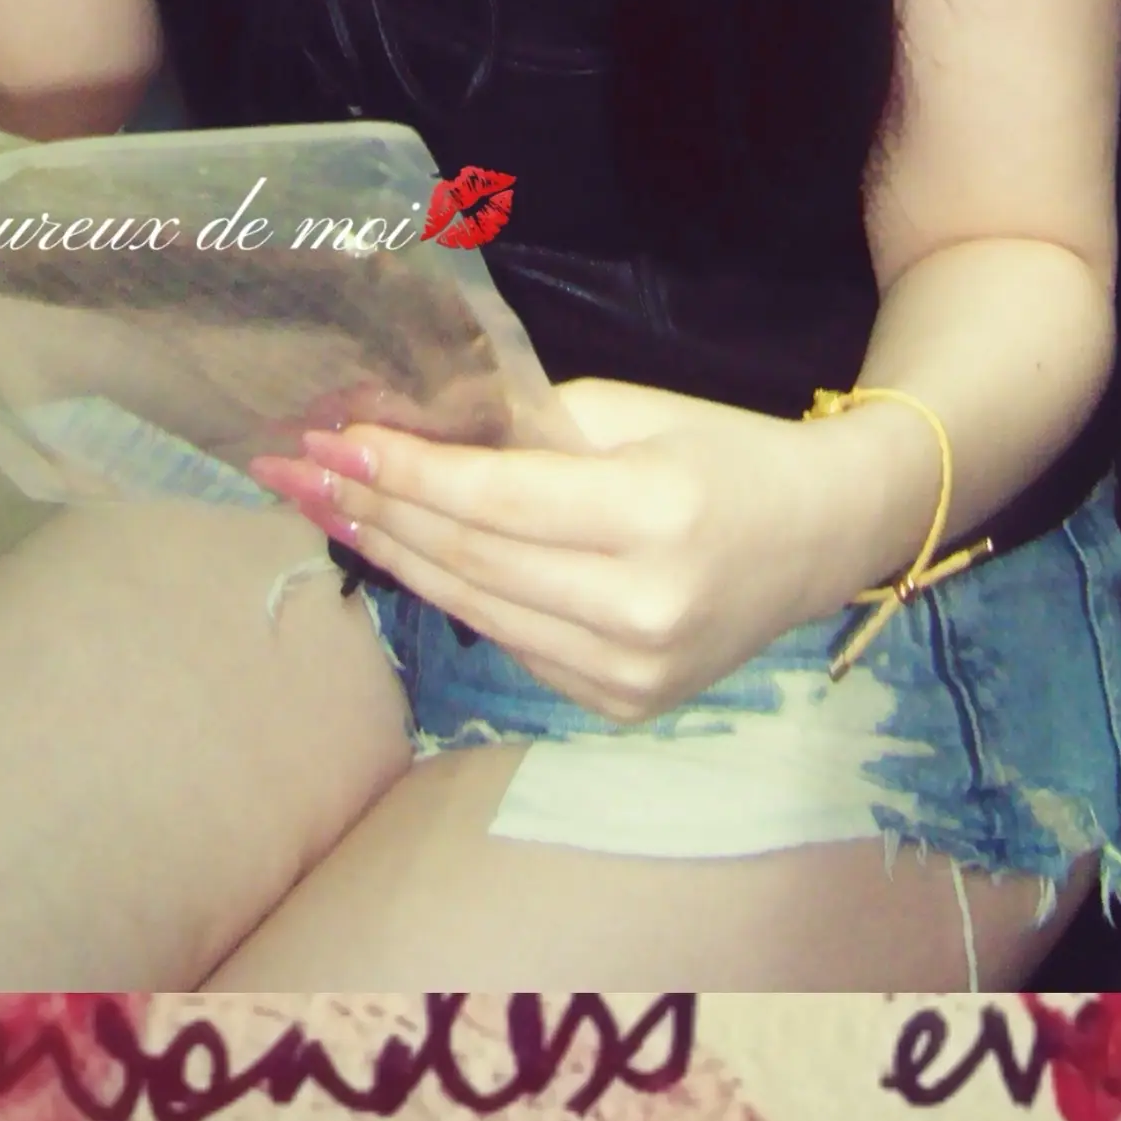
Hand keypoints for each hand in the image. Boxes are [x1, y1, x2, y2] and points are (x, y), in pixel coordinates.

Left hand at [249, 377, 856, 722]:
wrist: (823, 537)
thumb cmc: (725, 453)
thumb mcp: (634, 414)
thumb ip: (530, 432)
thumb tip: (413, 436)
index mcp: (654, 517)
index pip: (494, 499)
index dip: (402, 471)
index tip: (327, 440)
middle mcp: (641, 609)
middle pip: (471, 559)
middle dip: (374, 511)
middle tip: (297, 471)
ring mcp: (631, 673)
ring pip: (478, 610)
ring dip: (395, 556)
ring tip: (329, 508)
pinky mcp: (621, 705)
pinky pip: (513, 643)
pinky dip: (459, 595)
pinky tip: (409, 553)